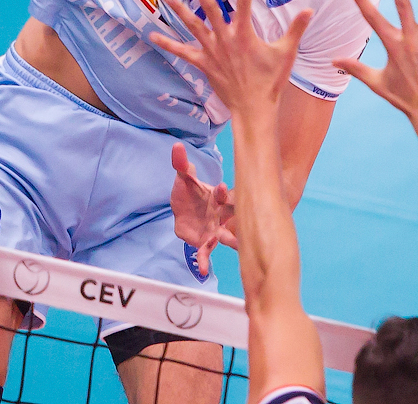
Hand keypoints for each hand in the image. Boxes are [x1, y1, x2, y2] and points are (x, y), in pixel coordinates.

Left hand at [152, 0, 312, 114]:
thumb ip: (296, 29)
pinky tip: (152, 36)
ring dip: (180, 9)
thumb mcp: (286, 53)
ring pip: (193, 25)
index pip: (244, 1)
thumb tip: (309, 9)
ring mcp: (212, 51)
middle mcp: (225, 39)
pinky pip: (182, 52)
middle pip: (210, 8)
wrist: (254, 107)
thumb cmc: (270, 81)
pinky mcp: (203, 64)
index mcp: (245, 34)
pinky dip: (168, 44)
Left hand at [170, 143, 235, 273]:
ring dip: (229, 241)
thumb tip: (176, 146)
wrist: (183, 209)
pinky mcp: (204, 242)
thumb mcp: (184, 178)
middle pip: (231, 218)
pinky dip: (204, 262)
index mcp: (218, 199)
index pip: (224, 195)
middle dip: (235, 219)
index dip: (223, 192)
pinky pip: (205, 253)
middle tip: (241, 221)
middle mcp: (220, 215)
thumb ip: (181, 164)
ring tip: (234, 245)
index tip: (221, 187)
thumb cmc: (190, 193)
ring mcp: (214, 230)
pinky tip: (202, 271)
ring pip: (225, 237)